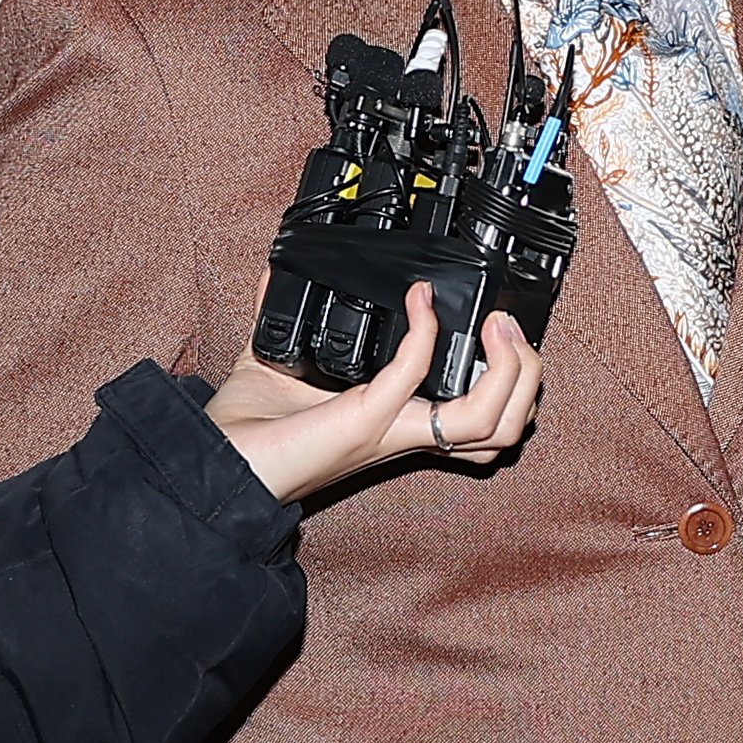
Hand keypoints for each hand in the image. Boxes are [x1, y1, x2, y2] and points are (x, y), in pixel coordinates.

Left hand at [205, 280, 541, 503]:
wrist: (214, 467)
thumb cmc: (246, 434)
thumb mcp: (280, 362)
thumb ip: (287, 318)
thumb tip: (276, 275)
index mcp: (398, 422)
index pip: (481, 420)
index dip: (511, 384)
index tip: (501, 330)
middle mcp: (403, 432)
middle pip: (506, 429)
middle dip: (528, 378)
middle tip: (509, 329)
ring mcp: (389, 429)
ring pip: (489, 423)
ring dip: (508, 369)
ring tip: (495, 324)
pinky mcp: (363, 421)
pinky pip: (416, 378)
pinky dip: (426, 333)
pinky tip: (419, 302)